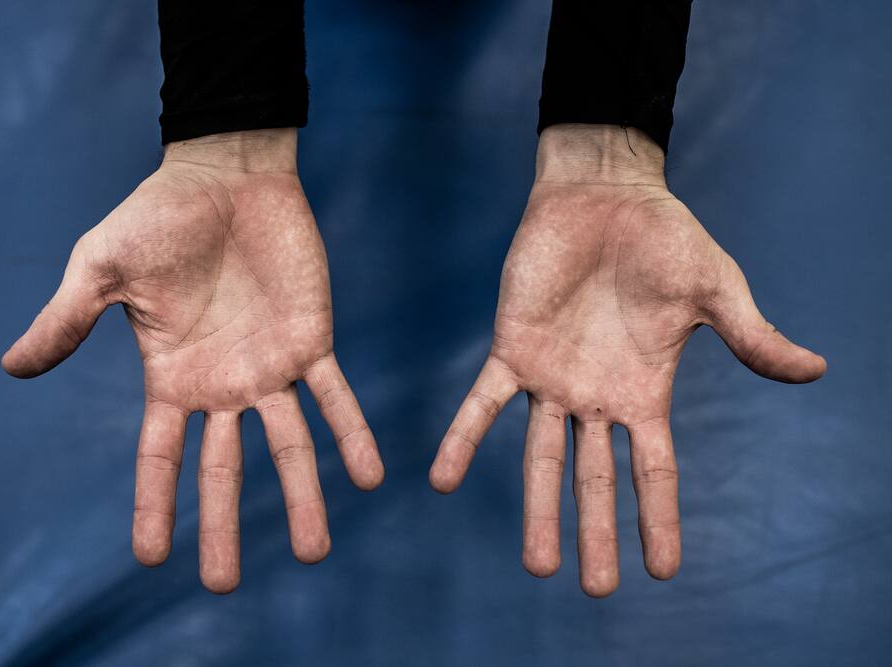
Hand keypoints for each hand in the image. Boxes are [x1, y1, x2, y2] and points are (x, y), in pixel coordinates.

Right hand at [3, 129, 383, 592]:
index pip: (159, 456)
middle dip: (223, 526)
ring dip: (302, 496)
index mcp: (172, 378)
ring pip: (288, 445)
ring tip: (314, 551)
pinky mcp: (312, 342)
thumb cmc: (159, 216)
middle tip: (223, 586)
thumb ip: (66, 321)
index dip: (154, 506)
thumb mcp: (100, 268)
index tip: (152, 557)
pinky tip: (369, 478)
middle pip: (223, 469)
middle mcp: (223, 385)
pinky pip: (336, 398)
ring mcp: (270, 368)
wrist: (227, 175)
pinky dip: (352, 435)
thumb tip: (11, 367)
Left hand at [429, 125, 825, 596]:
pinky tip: (440, 480)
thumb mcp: (715, 291)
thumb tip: (816, 371)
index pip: (655, 470)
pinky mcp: (512, 349)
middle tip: (591, 589)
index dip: (659, 519)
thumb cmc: (664, 238)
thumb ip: (751, 337)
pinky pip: (482, 403)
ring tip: (538, 566)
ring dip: (537, 509)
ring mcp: (551, 378)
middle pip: (595, 478)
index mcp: (644, 391)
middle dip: (594, 532)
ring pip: (539, 457)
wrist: (604, 194)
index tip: (662, 571)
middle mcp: (595, 397)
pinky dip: (462, 439)